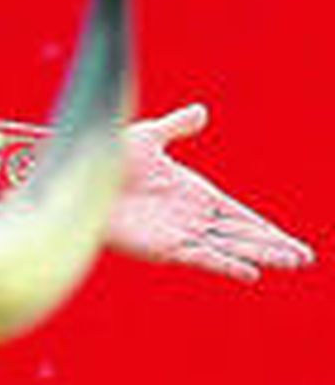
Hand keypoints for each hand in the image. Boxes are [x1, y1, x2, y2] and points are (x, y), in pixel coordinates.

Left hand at [109, 103, 315, 280]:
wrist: (81, 177)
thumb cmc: (108, 157)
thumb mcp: (148, 138)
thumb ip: (175, 128)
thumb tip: (201, 111)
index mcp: (195, 194)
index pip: (239, 214)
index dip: (265, 228)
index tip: (292, 241)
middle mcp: (192, 216)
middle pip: (241, 234)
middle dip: (273, 245)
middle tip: (305, 258)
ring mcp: (180, 233)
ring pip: (229, 247)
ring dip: (260, 254)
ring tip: (292, 263)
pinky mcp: (164, 246)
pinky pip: (202, 257)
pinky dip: (226, 264)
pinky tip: (250, 273)